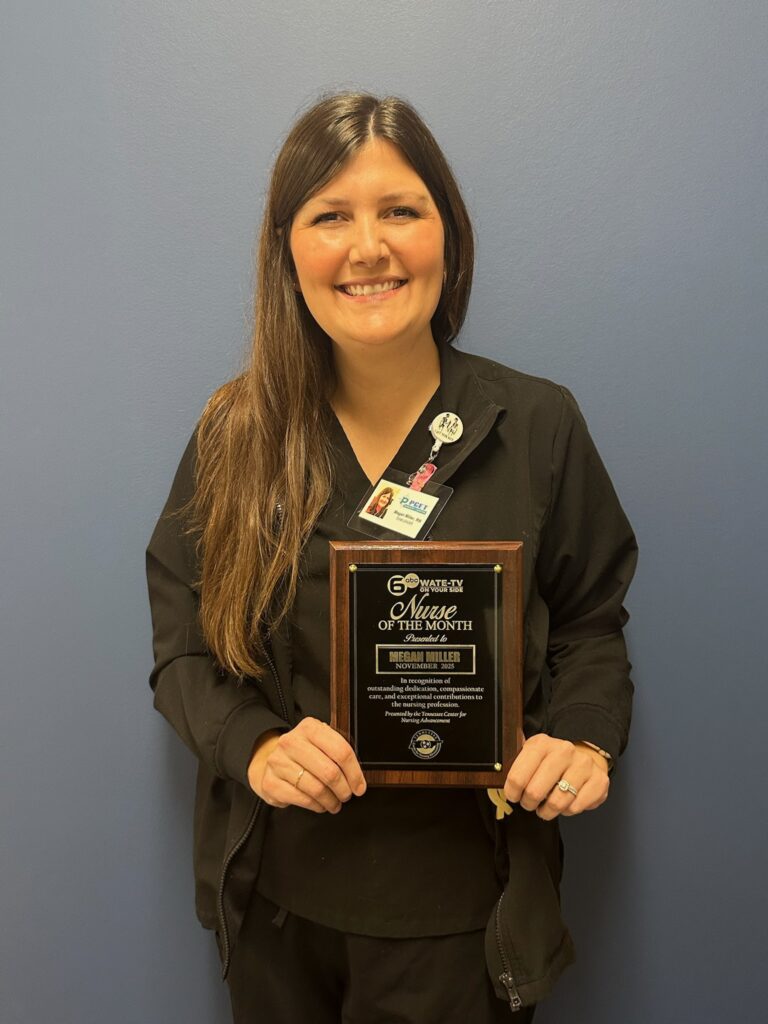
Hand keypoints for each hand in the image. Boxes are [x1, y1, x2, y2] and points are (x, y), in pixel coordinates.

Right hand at [247, 717, 366, 813]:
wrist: (270, 760)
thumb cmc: (303, 754)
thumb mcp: (320, 743)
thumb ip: (338, 752)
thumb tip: (358, 779)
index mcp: (309, 728)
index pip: (341, 750)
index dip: (354, 773)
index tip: (359, 786)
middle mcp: (291, 742)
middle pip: (330, 772)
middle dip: (344, 789)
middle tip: (347, 795)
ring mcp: (278, 762)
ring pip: (317, 788)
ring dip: (331, 800)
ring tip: (334, 802)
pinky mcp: (271, 783)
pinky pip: (302, 799)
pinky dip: (317, 806)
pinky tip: (320, 804)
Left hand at [503, 734, 609, 819]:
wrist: (586, 756)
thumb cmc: (552, 760)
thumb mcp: (532, 752)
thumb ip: (515, 759)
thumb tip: (497, 768)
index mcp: (542, 744)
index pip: (517, 776)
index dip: (512, 792)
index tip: (513, 796)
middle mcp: (564, 751)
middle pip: (535, 792)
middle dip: (528, 804)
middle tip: (529, 803)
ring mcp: (583, 766)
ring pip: (556, 803)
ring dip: (547, 811)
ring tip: (546, 806)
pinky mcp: (599, 782)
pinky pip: (575, 808)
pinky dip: (567, 811)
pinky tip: (565, 803)